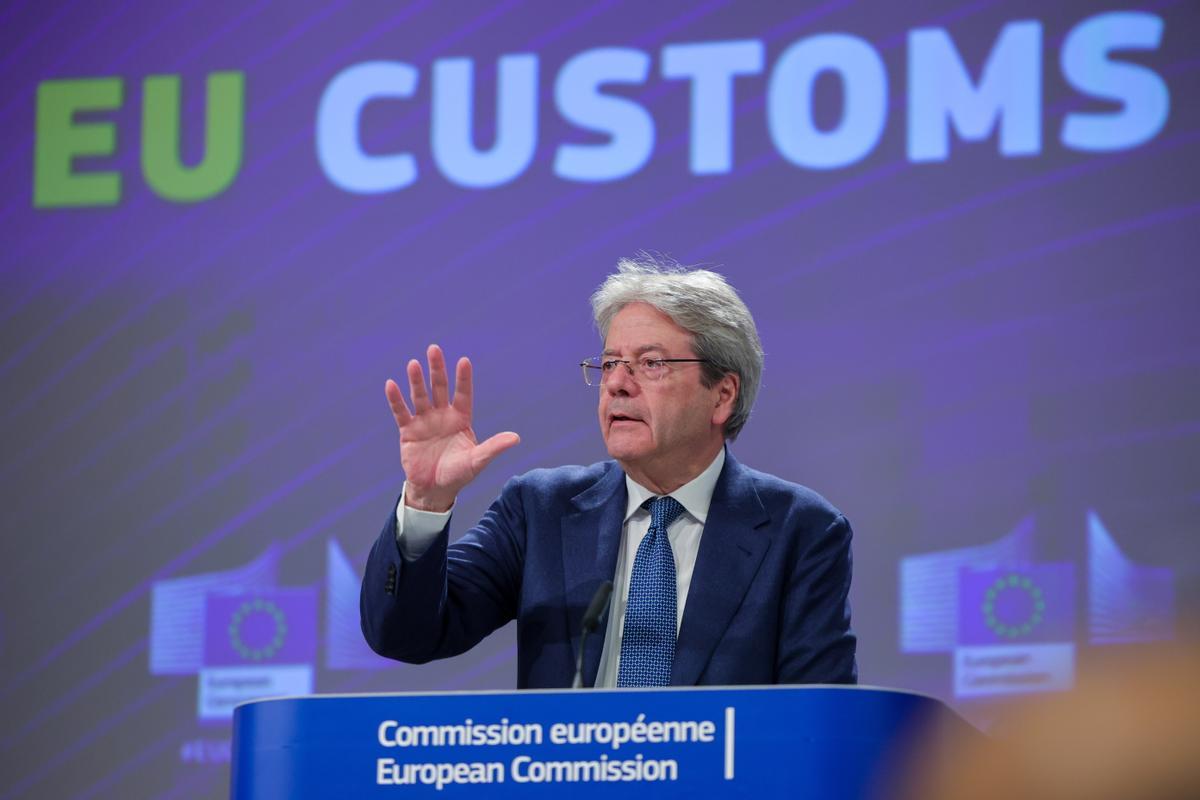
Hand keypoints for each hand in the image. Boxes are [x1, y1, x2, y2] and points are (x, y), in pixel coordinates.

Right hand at [385, 344, 519, 511]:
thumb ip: (494, 447)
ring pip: (420, 396)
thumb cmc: (459, 474)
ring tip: (413, 364)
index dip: (463, 378)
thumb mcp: (478, 461)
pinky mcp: (408, 431)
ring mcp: (424, 421)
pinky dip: (396, 399)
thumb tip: (516, 438)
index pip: (463, 394)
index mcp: (461, 419)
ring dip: (416, 381)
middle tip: (434, 349)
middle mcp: (442, 415)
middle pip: (440, 388)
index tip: (464, 360)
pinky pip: (401, 412)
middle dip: (437, 369)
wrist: (435, 490)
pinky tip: (391, 384)